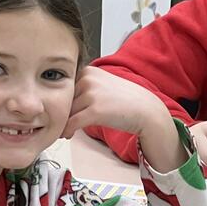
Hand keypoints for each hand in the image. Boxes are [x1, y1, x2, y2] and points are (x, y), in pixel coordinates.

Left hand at [62, 67, 185, 172]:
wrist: (146, 110)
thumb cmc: (125, 100)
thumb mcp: (102, 84)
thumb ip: (83, 88)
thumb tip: (61, 100)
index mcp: (88, 71)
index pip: (65, 88)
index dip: (62, 102)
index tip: (61, 112)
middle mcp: (87, 79)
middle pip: (64, 100)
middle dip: (63, 113)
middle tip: (62, 124)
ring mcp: (91, 94)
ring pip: (66, 112)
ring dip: (64, 123)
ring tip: (66, 130)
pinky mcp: (94, 110)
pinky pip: (71, 123)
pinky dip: (66, 131)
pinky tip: (68, 135)